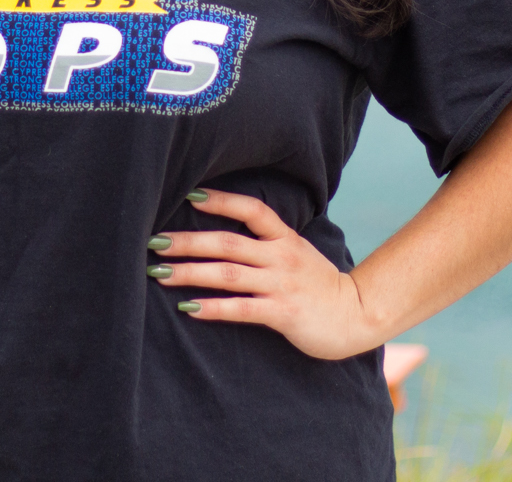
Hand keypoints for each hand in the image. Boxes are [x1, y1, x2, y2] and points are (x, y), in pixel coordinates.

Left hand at [146, 189, 383, 360]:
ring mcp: (282, 285)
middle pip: (228, 242)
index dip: (220, 200)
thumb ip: (267, 243)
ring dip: (191, 273)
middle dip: (188, 241)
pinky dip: (214, 308)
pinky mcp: (283, 313)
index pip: (251, 209)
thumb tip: (225, 236)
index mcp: (285, 238)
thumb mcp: (296, 253)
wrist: (357, 316)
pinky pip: (242, 309)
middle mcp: (281, 257)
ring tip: (160, 273)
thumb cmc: (319, 285)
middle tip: (154, 242)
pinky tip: (189, 308)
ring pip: (228, 274)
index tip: (188, 195)